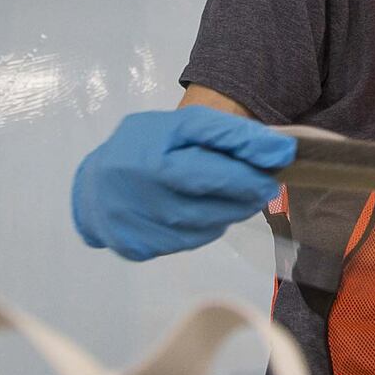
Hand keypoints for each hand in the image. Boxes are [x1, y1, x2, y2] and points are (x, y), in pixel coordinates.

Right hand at [71, 107, 295, 260]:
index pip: (211, 143)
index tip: (284, 152)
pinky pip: (194, 238)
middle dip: (250, 185)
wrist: (91, 191)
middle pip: (215, 188)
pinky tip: (207, 212)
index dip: (251, 148)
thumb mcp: (175, 127)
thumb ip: (220, 133)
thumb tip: (275, 150)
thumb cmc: (141, 150)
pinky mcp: (141, 246)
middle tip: (267, 182)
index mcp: (154, 149)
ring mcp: (141, 220)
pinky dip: (210, 225)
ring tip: (238, 195)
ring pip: (210, 219)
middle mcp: (144, 184)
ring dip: (234, 208)